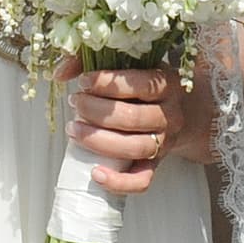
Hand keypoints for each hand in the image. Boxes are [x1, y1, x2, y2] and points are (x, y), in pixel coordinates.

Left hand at [58, 59, 215, 194]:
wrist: (183, 112)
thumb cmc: (146, 87)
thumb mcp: (131, 65)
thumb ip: (94, 61)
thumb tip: (60, 72)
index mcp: (168, 85)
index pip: (140, 85)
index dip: (108, 83)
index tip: (83, 81)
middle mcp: (171, 115)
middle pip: (133, 118)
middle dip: (96, 111)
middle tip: (75, 103)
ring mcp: (165, 143)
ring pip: (134, 148)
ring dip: (98, 140)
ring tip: (74, 129)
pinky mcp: (156, 164)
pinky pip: (142, 181)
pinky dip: (118, 181)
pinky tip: (96, 173)